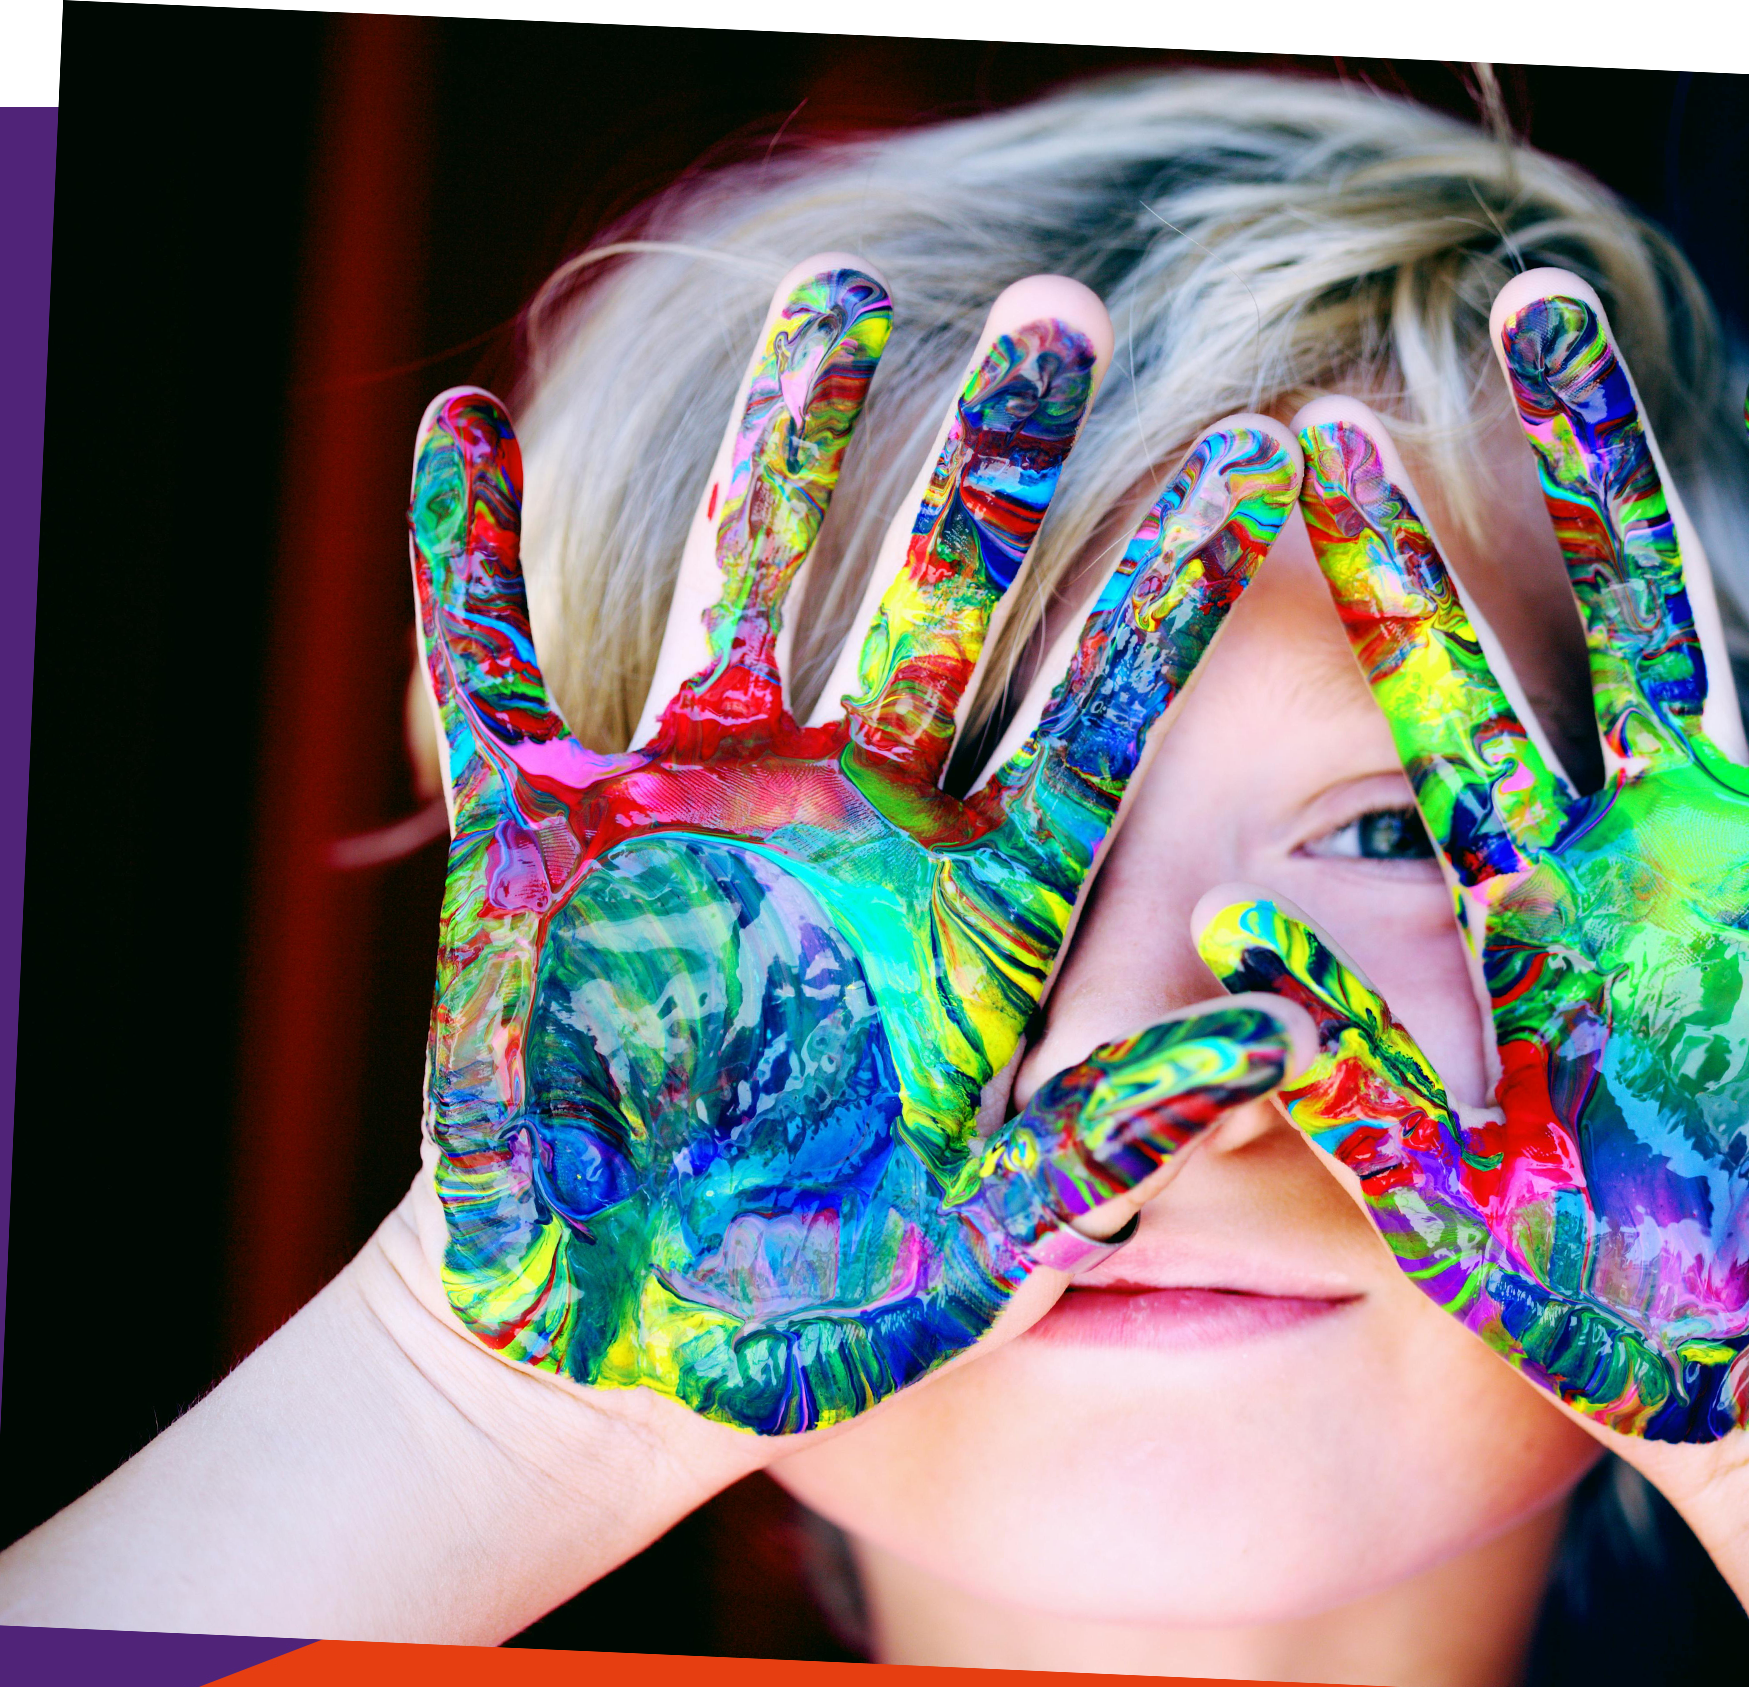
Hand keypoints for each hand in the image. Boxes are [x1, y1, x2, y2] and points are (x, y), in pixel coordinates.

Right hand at [411, 258, 1304, 1435]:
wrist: (633, 1330)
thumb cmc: (832, 1291)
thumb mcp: (993, 1228)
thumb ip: (1127, 1127)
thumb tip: (1289, 1030)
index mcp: (983, 899)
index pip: (1105, 710)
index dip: (1175, 584)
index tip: (1270, 447)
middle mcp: (858, 815)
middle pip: (942, 597)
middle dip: (994, 457)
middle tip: (1060, 308)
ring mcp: (702, 805)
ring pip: (751, 581)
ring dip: (780, 447)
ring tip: (830, 295)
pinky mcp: (545, 835)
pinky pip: (495, 668)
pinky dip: (465, 560)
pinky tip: (460, 433)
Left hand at [1196, 270, 1748, 1444]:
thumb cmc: (1617, 1316)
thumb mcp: (1454, 1199)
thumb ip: (1345, 1066)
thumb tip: (1210, 935)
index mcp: (1552, 896)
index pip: (1451, 697)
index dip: (1391, 571)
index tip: (1321, 442)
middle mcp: (1685, 843)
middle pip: (1627, 609)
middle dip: (1587, 460)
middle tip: (1539, 303)